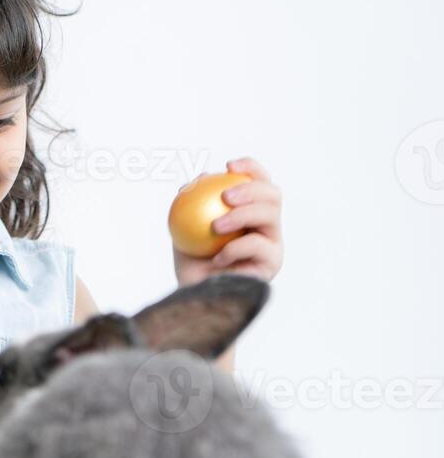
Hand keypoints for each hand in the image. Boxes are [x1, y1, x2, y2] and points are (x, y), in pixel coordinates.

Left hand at [173, 156, 283, 286]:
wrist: (194, 293)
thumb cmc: (190, 259)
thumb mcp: (183, 227)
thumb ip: (190, 203)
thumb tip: (196, 179)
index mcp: (250, 210)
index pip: (259, 181)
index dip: (251, 168)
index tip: (229, 165)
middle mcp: (267, 225)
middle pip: (273, 195)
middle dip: (252, 188)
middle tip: (225, 196)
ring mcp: (273, 244)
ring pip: (270, 217)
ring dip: (242, 216)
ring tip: (215, 227)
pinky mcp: (272, 264)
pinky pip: (258, 247)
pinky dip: (235, 249)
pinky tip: (218, 256)